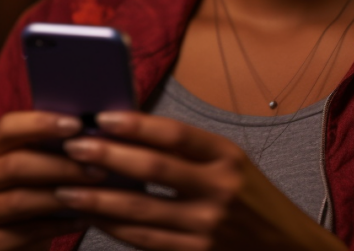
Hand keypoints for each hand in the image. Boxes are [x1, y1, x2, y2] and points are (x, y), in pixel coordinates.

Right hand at [0, 110, 104, 249]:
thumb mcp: (40, 167)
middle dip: (60, 166)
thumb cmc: (38, 194)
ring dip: (61, 196)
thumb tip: (92, 131)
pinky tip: (83, 219)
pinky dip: (59, 226)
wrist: (20, 241)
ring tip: (92, 194)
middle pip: (15, 165)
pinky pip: (26, 232)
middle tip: (97, 169)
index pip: (7, 127)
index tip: (76, 125)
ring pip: (20, 200)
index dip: (40, 124)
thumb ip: (55, 148)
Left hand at [53, 111, 348, 250]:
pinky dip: (113, 226)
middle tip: (73, 147)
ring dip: (98, 198)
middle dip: (107, 156)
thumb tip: (127, 131)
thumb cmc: (251, 200)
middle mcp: (220, 190)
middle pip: (153, 169)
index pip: (176, 133)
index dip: (136, 124)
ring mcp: (207, 227)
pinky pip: (144, 239)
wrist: (286, 249)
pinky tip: (91, 215)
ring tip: (66, 186)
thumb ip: (188, 150)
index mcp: (228, 157)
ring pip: (140, 210)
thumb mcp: (232, 165)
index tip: (101, 116)